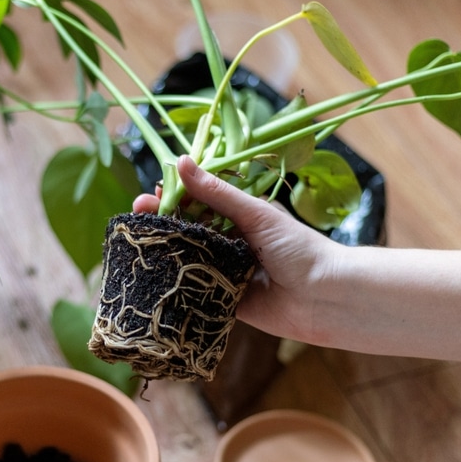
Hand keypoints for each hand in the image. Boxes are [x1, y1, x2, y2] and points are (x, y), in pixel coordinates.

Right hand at [134, 155, 341, 343]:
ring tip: (139, 243)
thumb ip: (217, 192)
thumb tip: (182, 162)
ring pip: (186, 258)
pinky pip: (194, 289)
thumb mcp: (255, 214)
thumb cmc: (298, 248)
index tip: (151, 193)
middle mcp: (230, 241)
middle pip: (186, 228)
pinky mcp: (222, 299)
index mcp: (240, 216)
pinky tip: (152, 276)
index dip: (173, 197)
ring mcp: (224, 270)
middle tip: (137, 216)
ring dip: (163, 251)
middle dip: (161, 222)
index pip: (198, 201)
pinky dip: (176, 283)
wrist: (323, 297)